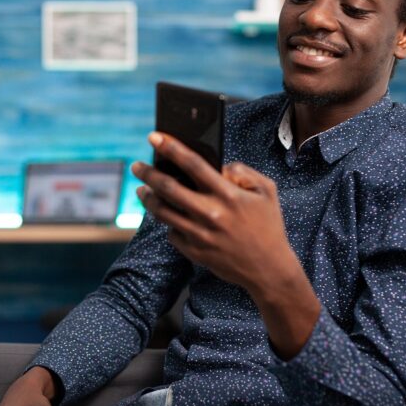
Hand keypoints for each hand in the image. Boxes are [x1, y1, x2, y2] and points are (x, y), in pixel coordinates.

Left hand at [132, 132, 319, 358]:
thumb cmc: (268, 226)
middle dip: (147, 173)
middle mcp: (210, 214)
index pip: (193, 164)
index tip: (153, 136)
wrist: (269, 269)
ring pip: (162, 212)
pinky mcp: (194, 252)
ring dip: (148, 198)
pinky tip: (170, 216)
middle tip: (136, 166)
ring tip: (142, 190)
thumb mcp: (266, 191)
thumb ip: (243, 172)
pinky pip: (171, 232)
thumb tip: (218, 166)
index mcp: (228, 195)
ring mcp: (199, 235)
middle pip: (168, 188)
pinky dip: (169, 222)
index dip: (171, 148)